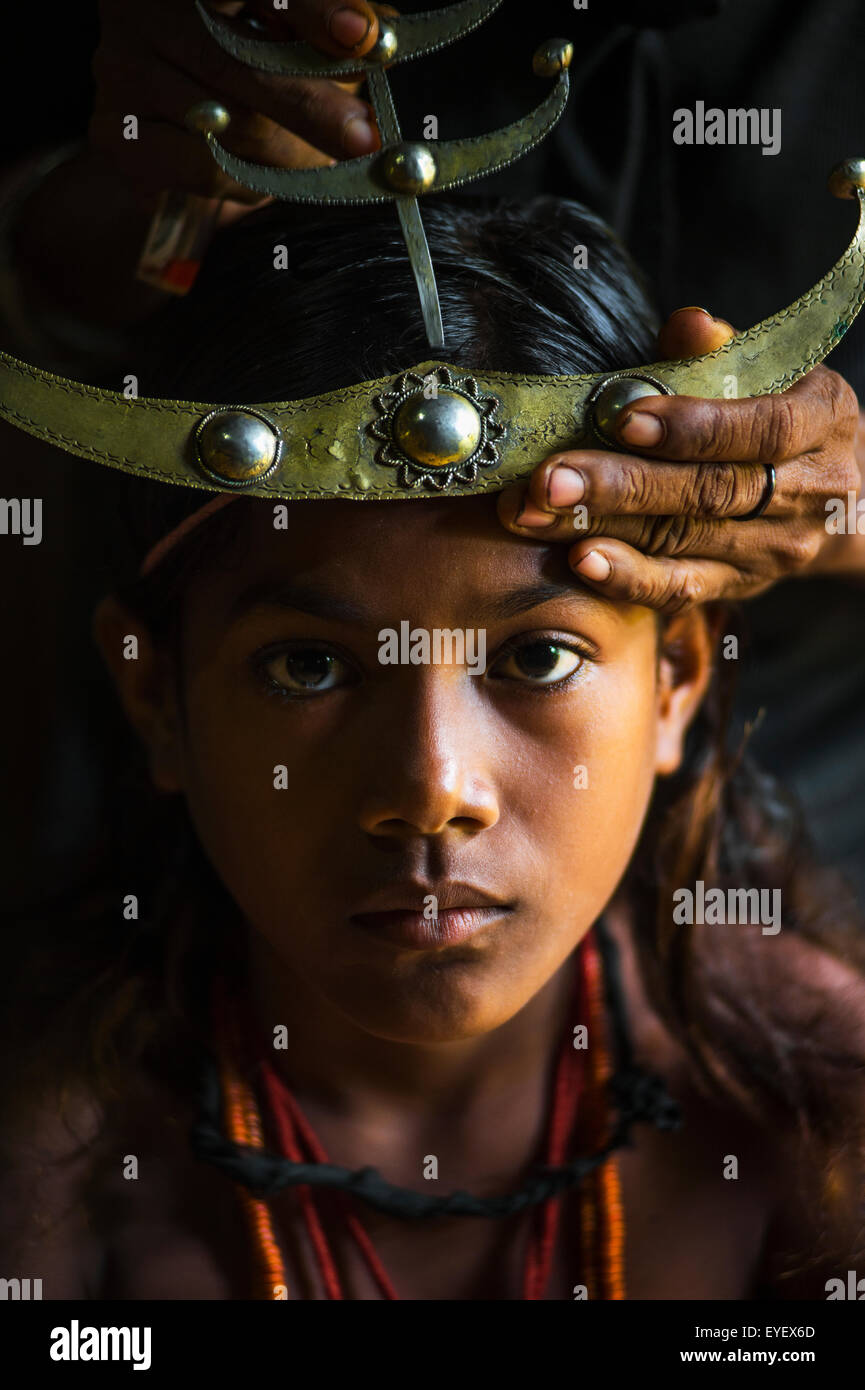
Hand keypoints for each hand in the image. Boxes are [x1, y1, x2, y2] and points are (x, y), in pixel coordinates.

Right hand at [10, 0, 388, 327]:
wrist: (173, 121)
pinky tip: (257, 173)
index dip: (313, 9)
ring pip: (227, 126)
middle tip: (364, 137)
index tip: (362, 37)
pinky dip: (245, 182)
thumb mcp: (290, 29)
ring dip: (285, 154)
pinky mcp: (114, 132)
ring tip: (310, 159)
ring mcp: (120, 68)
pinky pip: (203, 168)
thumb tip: (378, 37)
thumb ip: (333, 23)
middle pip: (239, 62)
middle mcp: (140, 8)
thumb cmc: (245, 57)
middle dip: (312, 106)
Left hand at [497, 308, 862, 611]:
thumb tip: (686, 327)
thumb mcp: (769, 370)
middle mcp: (810, 495)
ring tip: (538, 515)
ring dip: (603, 529)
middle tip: (549, 480)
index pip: (761, 429)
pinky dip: (628, 579)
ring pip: (683, 540)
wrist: (830, 491)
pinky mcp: (743, 586)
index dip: (692, 427)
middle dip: (622, 486)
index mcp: (823, 423)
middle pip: (709, 492)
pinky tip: (581, 561)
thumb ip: (720, 352)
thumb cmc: (779, 409)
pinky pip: (682, 588)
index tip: (624, 419)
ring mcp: (777, 549)